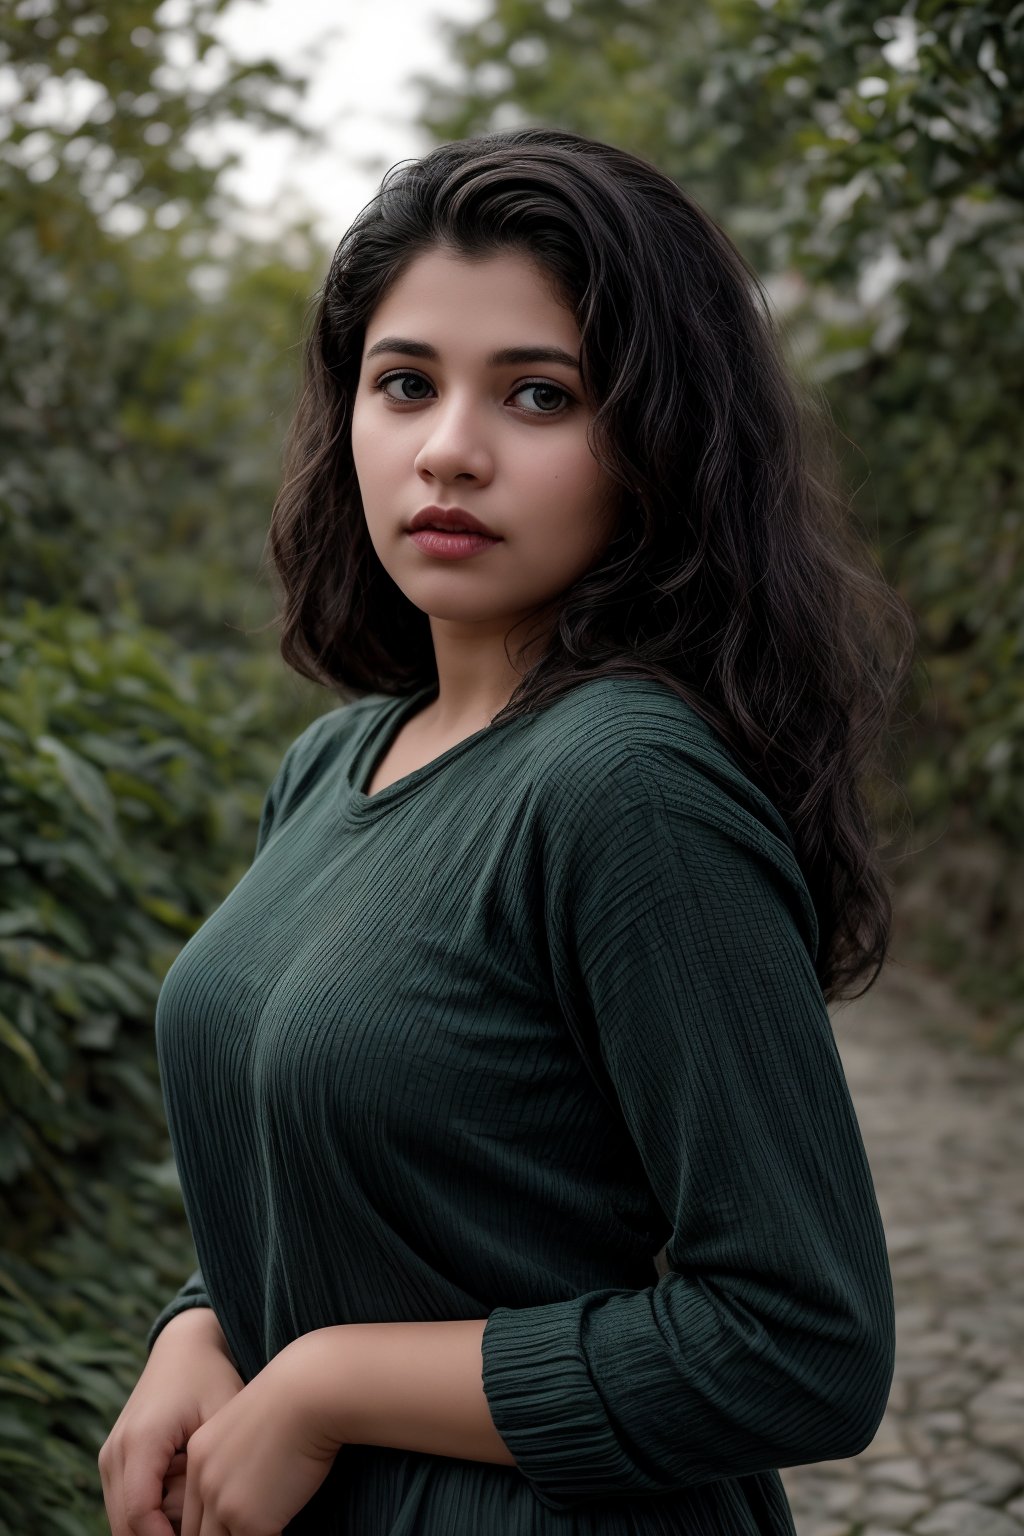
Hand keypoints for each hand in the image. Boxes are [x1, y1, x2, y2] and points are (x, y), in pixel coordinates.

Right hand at [99, 1308, 243, 1535]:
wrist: (184, 1345)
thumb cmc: (211, 1378)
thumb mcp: (222, 1416)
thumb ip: (210, 1471)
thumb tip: (212, 1520)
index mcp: (141, 1440)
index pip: (140, 1514)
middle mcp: (115, 1451)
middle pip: (125, 1525)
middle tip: (201, 1534)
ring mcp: (109, 1456)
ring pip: (121, 1520)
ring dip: (153, 1529)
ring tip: (195, 1520)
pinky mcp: (113, 1459)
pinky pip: (124, 1504)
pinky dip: (149, 1515)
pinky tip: (183, 1508)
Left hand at [180, 1337, 340, 1535]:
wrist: (309, 1393)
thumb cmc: (294, 1402)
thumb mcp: (250, 1426)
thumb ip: (236, 1461)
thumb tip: (250, 1488)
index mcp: (200, 1456)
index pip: (191, 1510)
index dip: (210, 1525)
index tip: (231, 1523)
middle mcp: (204, 1482)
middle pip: (198, 1533)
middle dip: (221, 1535)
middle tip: (243, 1528)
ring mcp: (223, 1503)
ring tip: (266, 1525)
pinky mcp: (249, 1521)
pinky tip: (283, 1526)